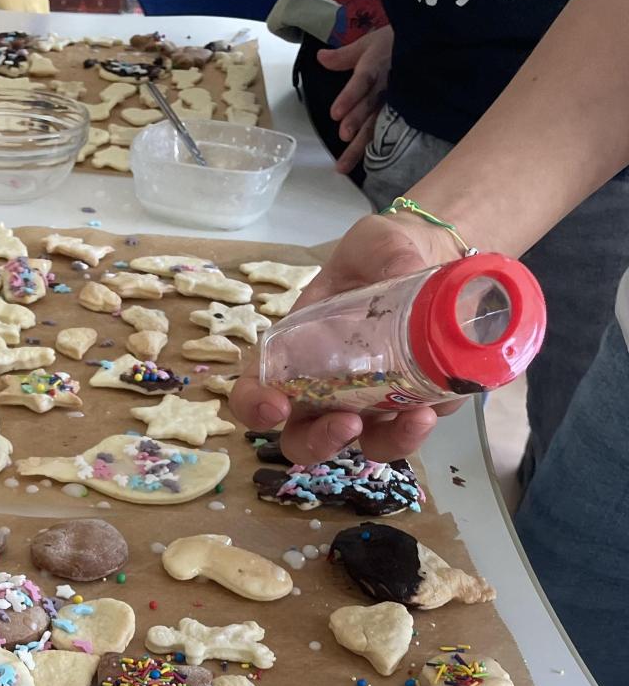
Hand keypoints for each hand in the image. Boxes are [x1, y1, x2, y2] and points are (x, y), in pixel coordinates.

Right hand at [230, 213, 463, 463]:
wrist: (432, 256)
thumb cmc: (384, 250)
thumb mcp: (376, 240)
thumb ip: (384, 253)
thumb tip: (404, 273)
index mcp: (296, 348)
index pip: (258, 387)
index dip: (254, 406)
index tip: (274, 407)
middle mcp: (324, 386)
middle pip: (304, 435)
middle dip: (319, 442)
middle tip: (345, 424)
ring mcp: (368, 401)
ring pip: (361, 444)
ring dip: (382, 444)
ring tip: (412, 420)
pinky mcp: (408, 405)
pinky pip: (408, 430)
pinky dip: (417, 429)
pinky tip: (431, 408)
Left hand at [317, 25, 392, 174]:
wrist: (428, 46)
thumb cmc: (395, 45)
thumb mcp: (370, 44)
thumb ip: (343, 56)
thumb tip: (321, 58)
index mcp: (376, 67)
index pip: (362, 81)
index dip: (350, 96)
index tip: (335, 113)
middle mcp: (386, 86)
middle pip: (370, 106)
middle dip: (357, 121)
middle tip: (344, 135)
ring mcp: (396, 102)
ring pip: (377, 125)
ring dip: (361, 145)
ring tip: (345, 163)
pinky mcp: (404, 113)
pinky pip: (391, 133)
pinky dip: (379, 150)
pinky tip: (368, 167)